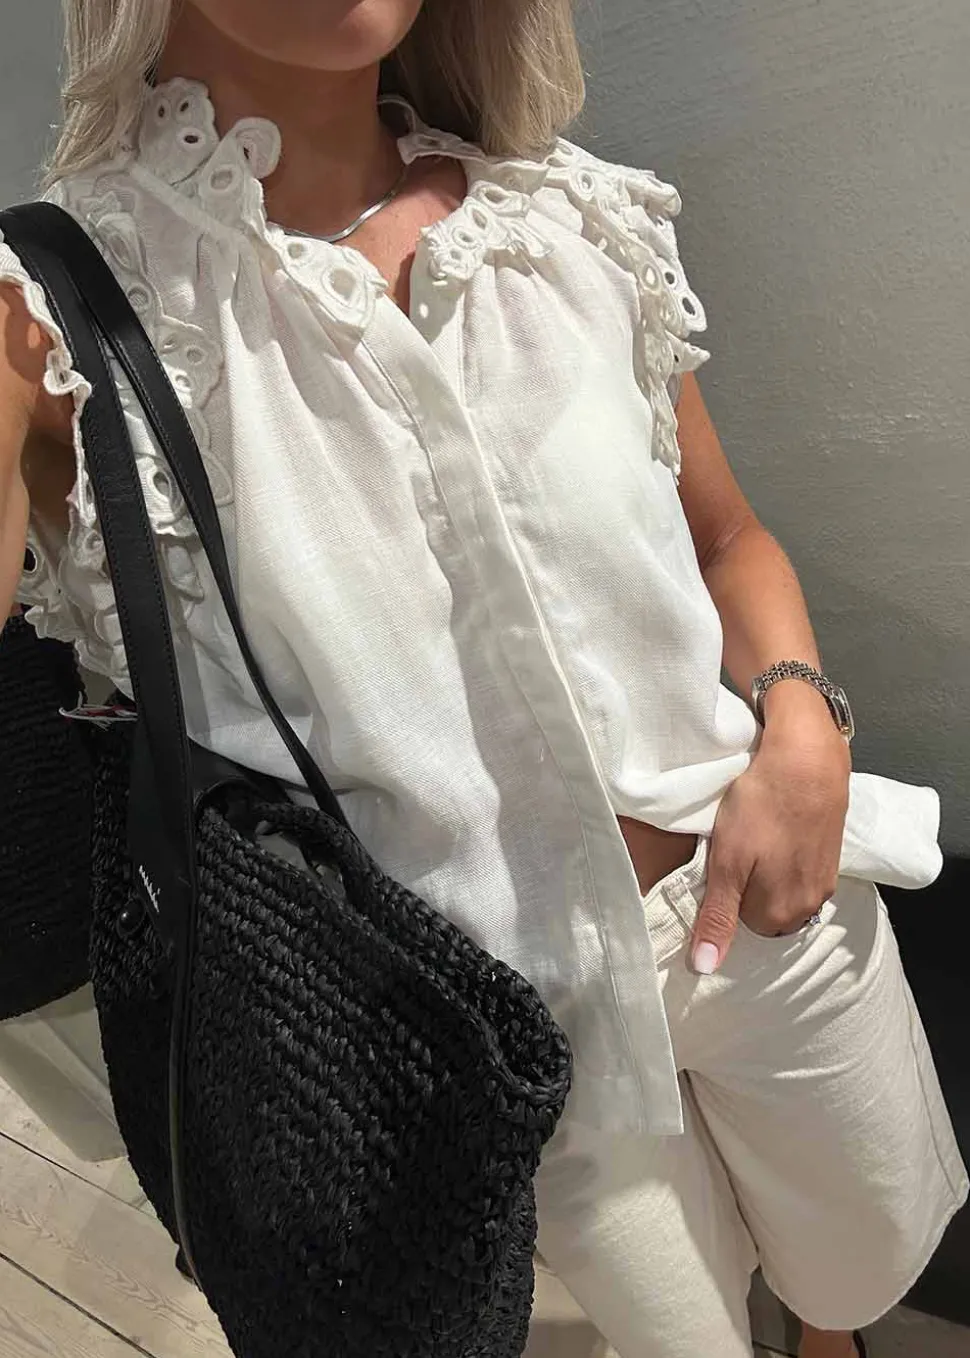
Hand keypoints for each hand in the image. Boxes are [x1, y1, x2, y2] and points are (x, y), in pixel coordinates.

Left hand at [691, 710, 850, 973]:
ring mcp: (825, 879)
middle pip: (764, 910)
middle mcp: (810, 905)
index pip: (741, 927)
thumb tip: (704, 968)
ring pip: (783, 888)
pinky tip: (776, 828)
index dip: (723, 897)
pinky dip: (785, 853)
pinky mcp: (832, 853)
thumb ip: (717, 917)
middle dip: (747, 887)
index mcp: (780, 914)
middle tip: (733, 851)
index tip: (716, 870)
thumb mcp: (727, 863)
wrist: (809, 758)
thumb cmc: (762, 808)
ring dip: (767, 869)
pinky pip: (800, 868)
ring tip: (755, 836)